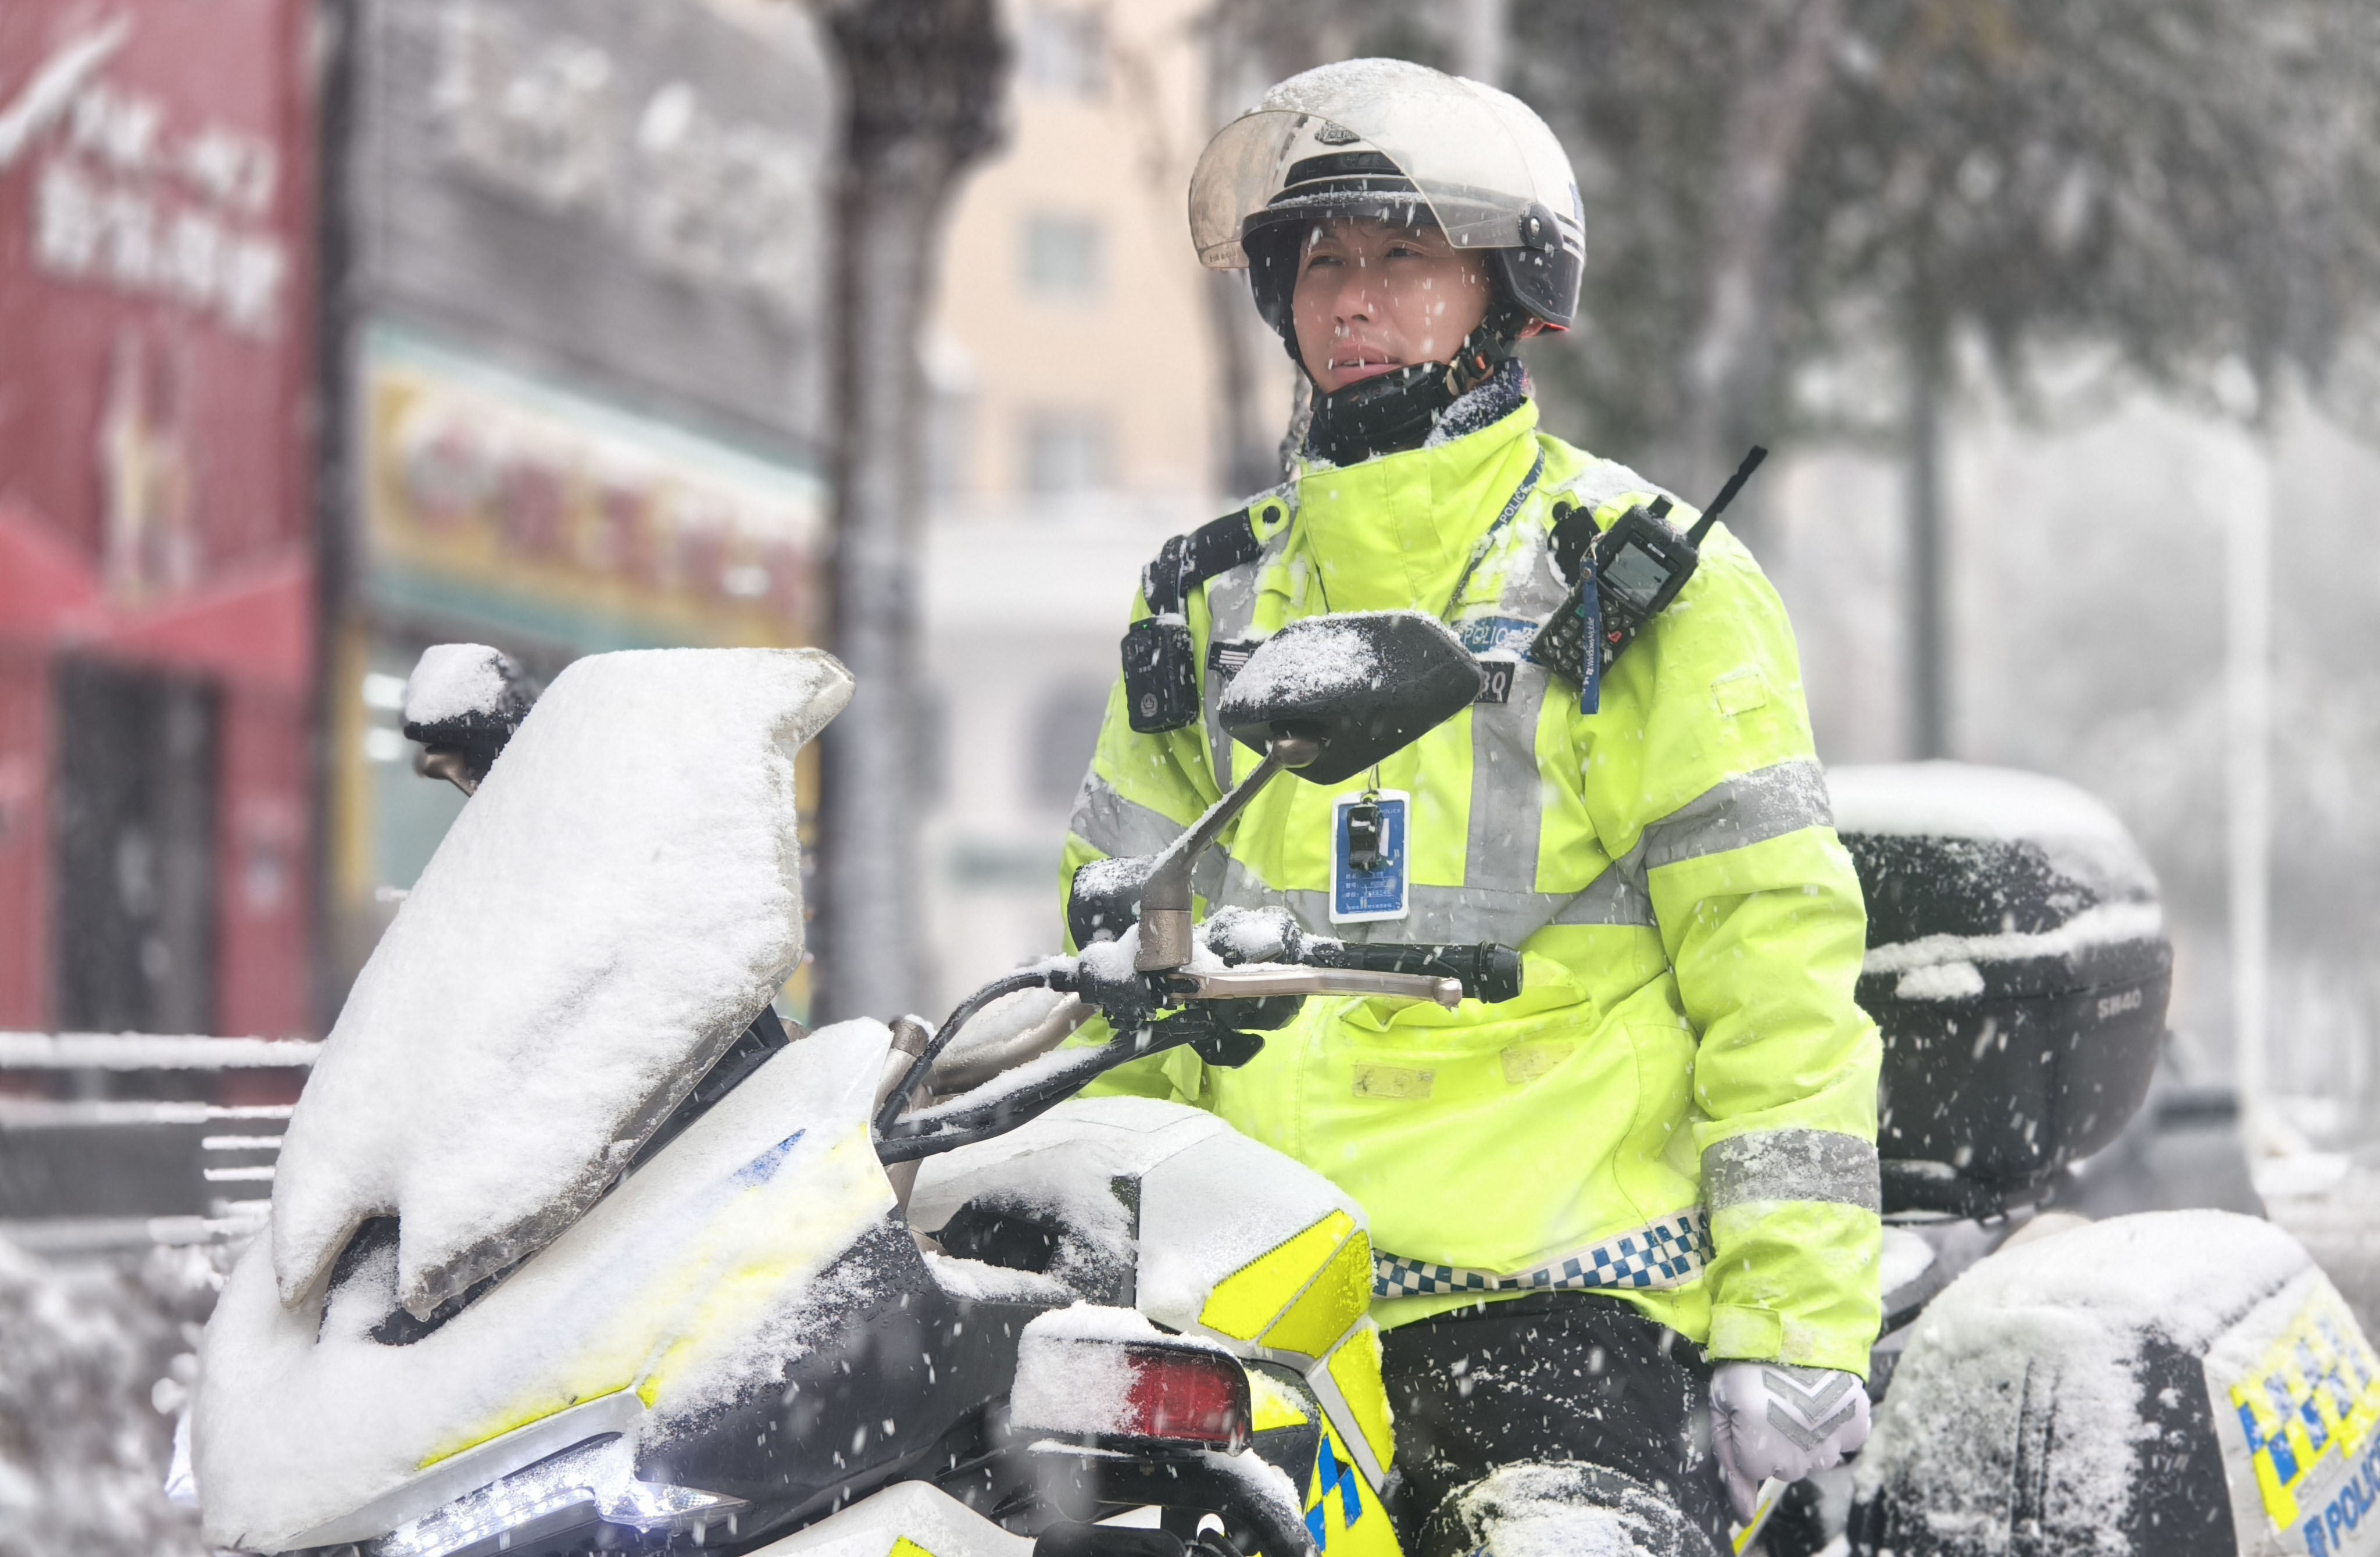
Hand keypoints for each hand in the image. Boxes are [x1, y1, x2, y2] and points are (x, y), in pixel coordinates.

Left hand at [1708, 1361, 1871, 1519]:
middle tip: (1773, 1401)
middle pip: (1787, 1467)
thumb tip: (1743, 1516)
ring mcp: (1831, 1445)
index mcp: (1761, 1453)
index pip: (1754, 1468)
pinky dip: (1835, 1425)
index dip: (1748, 1437)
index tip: (1748, 1410)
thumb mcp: (1720, 1408)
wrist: (1789, 1326)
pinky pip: (1845, 1441)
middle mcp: (1799, 1458)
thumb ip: (1729, 1463)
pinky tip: (1822, 1401)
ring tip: (1798, 1397)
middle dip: (1778, 1440)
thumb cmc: (1747, 1364)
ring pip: (1816, 1458)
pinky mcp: (1856, 1427)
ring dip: (1807, 1435)